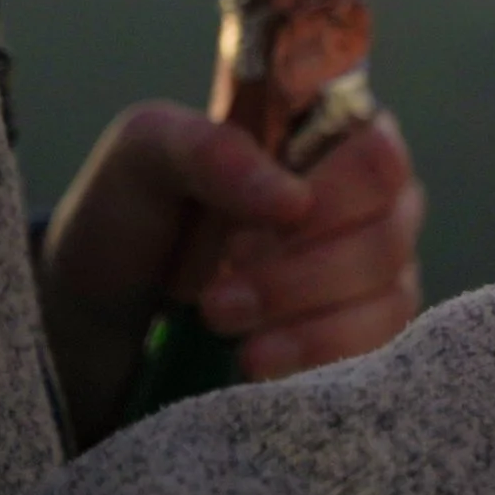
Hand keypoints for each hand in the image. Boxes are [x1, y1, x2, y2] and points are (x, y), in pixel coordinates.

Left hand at [41, 105, 426, 442]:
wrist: (106, 309)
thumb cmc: (134, 215)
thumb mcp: (145, 154)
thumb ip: (212, 151)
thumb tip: (293, 199)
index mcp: (332, 136)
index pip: (379, 156)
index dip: (329, 200)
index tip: (244, 235)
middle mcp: (372, 198)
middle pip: (387, 233)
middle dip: (299, 275)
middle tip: (217, 298)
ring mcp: (378, 266)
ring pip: (388, 293)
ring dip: (302, 319)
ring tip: (222, 325)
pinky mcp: (370, 327)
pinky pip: (380, 344)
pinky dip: (318, 354)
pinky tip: (257, 358)